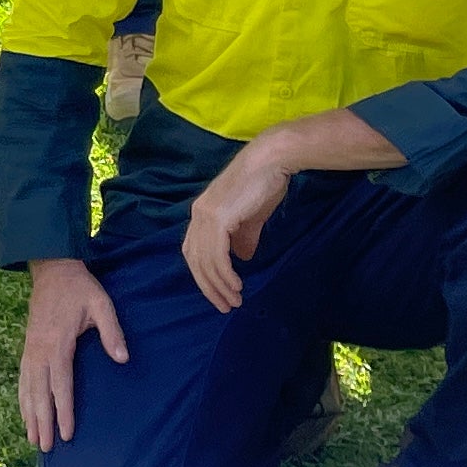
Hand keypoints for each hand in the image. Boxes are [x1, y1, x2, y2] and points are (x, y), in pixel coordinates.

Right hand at [17, 255, 126, 452]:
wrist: (52, 269)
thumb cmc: (80, 289)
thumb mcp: (101, 304)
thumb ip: (112, 332)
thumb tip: (123, 359)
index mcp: (58, 343)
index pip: (60, 384)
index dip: (63, 410)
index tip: (65, 434)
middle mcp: (40, 350)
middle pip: (39, 393)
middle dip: (42, 422)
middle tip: (45, 448)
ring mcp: (30, 349)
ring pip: (27, 389)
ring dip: (30, 415)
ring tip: (32, 439)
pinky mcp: (27, 347)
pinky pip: (23, 379)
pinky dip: (22, 399)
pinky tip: (25, 412)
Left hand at [182, 137, 298, 312]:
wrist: (271, 161)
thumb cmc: (263, 185)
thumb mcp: (251, 217)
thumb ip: (243, 237)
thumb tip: (243, 257)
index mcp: (202, 213)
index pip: (195, 251)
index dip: (204, 274)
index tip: (219, 292)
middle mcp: (198, 215)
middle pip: (195, 260)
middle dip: (208, 286)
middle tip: (224, 306)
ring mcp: (205, 215)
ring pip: (205, 261)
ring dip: (219, 285)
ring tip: (234, 301)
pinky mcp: (218, 218)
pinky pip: (217, 256)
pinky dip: (224, 274)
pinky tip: (236, 285)